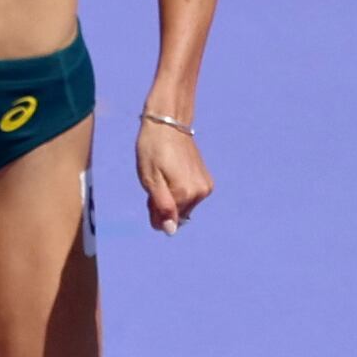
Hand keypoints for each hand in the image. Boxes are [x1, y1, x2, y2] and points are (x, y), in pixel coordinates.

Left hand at [133, 116, 213, 233]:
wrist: (168, 125)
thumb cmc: (153, 150)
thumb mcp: (150, 180)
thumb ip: (161, 207)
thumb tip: (170, 230)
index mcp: (185, 194)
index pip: (166, 222)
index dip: (153, 211)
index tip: (150, 194)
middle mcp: (200, 193)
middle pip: (176, 215)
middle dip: (162, 206)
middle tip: (156, 182)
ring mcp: (205, 187)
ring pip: (183, 207)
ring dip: (171, 198)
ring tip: (164, 176)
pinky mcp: (207, 181)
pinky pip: (190, 197)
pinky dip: (179, 192)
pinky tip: (172, 175)